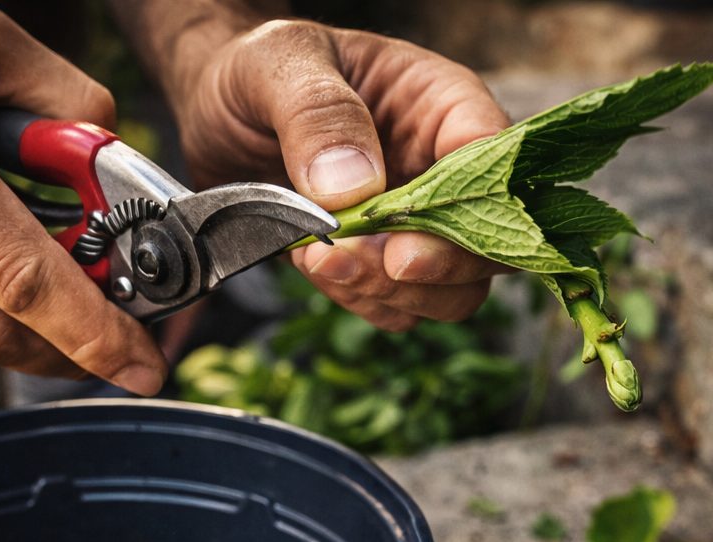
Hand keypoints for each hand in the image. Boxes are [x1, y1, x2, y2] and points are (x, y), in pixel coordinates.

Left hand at [149, 17, 512, 330]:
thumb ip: (319, 114)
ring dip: (390, 293)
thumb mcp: (281, 62)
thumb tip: (355, 185)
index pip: (495, 162)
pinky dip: (361, 302)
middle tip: (360, 259)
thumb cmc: (262, 70)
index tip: (406, 241)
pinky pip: (399, 308)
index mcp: (443, 106)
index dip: (469, 210)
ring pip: (452, 291)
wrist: (217, 111)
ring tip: (319, 260)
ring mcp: (417, 225)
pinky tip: (315, 268)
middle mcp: (443, 172)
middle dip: (431, 269)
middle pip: (488, 245)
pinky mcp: (381, 263)